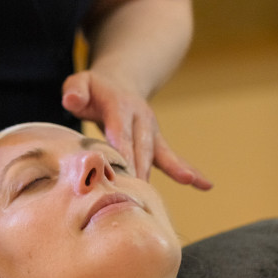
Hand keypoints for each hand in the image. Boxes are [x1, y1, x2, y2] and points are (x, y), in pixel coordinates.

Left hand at [62, 70, 211, 188]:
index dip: (123, 152)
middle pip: (141, 147)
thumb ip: (75, 91)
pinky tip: (205, 185)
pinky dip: (187, 170)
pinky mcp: (156, 141)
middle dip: (140, 170)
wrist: (118, 82)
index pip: (120, 132)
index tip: (124, 174)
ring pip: (157, 155)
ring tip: (175, 187)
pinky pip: (171, 157)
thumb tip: (72, 101)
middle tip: (138, 195)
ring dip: (164, 174)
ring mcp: (150, 130)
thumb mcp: (80, 83)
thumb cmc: (93, 89)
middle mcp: (140, 118)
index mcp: (120, 106)